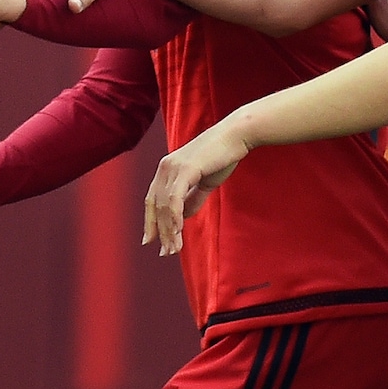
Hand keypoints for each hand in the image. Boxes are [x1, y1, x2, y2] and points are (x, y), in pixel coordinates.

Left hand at [145, 121, 245, 255]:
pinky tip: (178, 231)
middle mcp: (164, 167)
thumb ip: (192, 198)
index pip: (152, 200)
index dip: (151, 221)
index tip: (151, 241)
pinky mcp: (185, 169)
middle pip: (155, 205)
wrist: (236, 136)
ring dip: (169, 229)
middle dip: (159, 231)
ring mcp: (173, 167)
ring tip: (174, 248)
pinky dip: (174, 216)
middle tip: (165, 252)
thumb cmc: (222, 157)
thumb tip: (183, 216)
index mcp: (166, 169)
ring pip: (165, 205)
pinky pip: (175, 198)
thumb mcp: (204, 182)